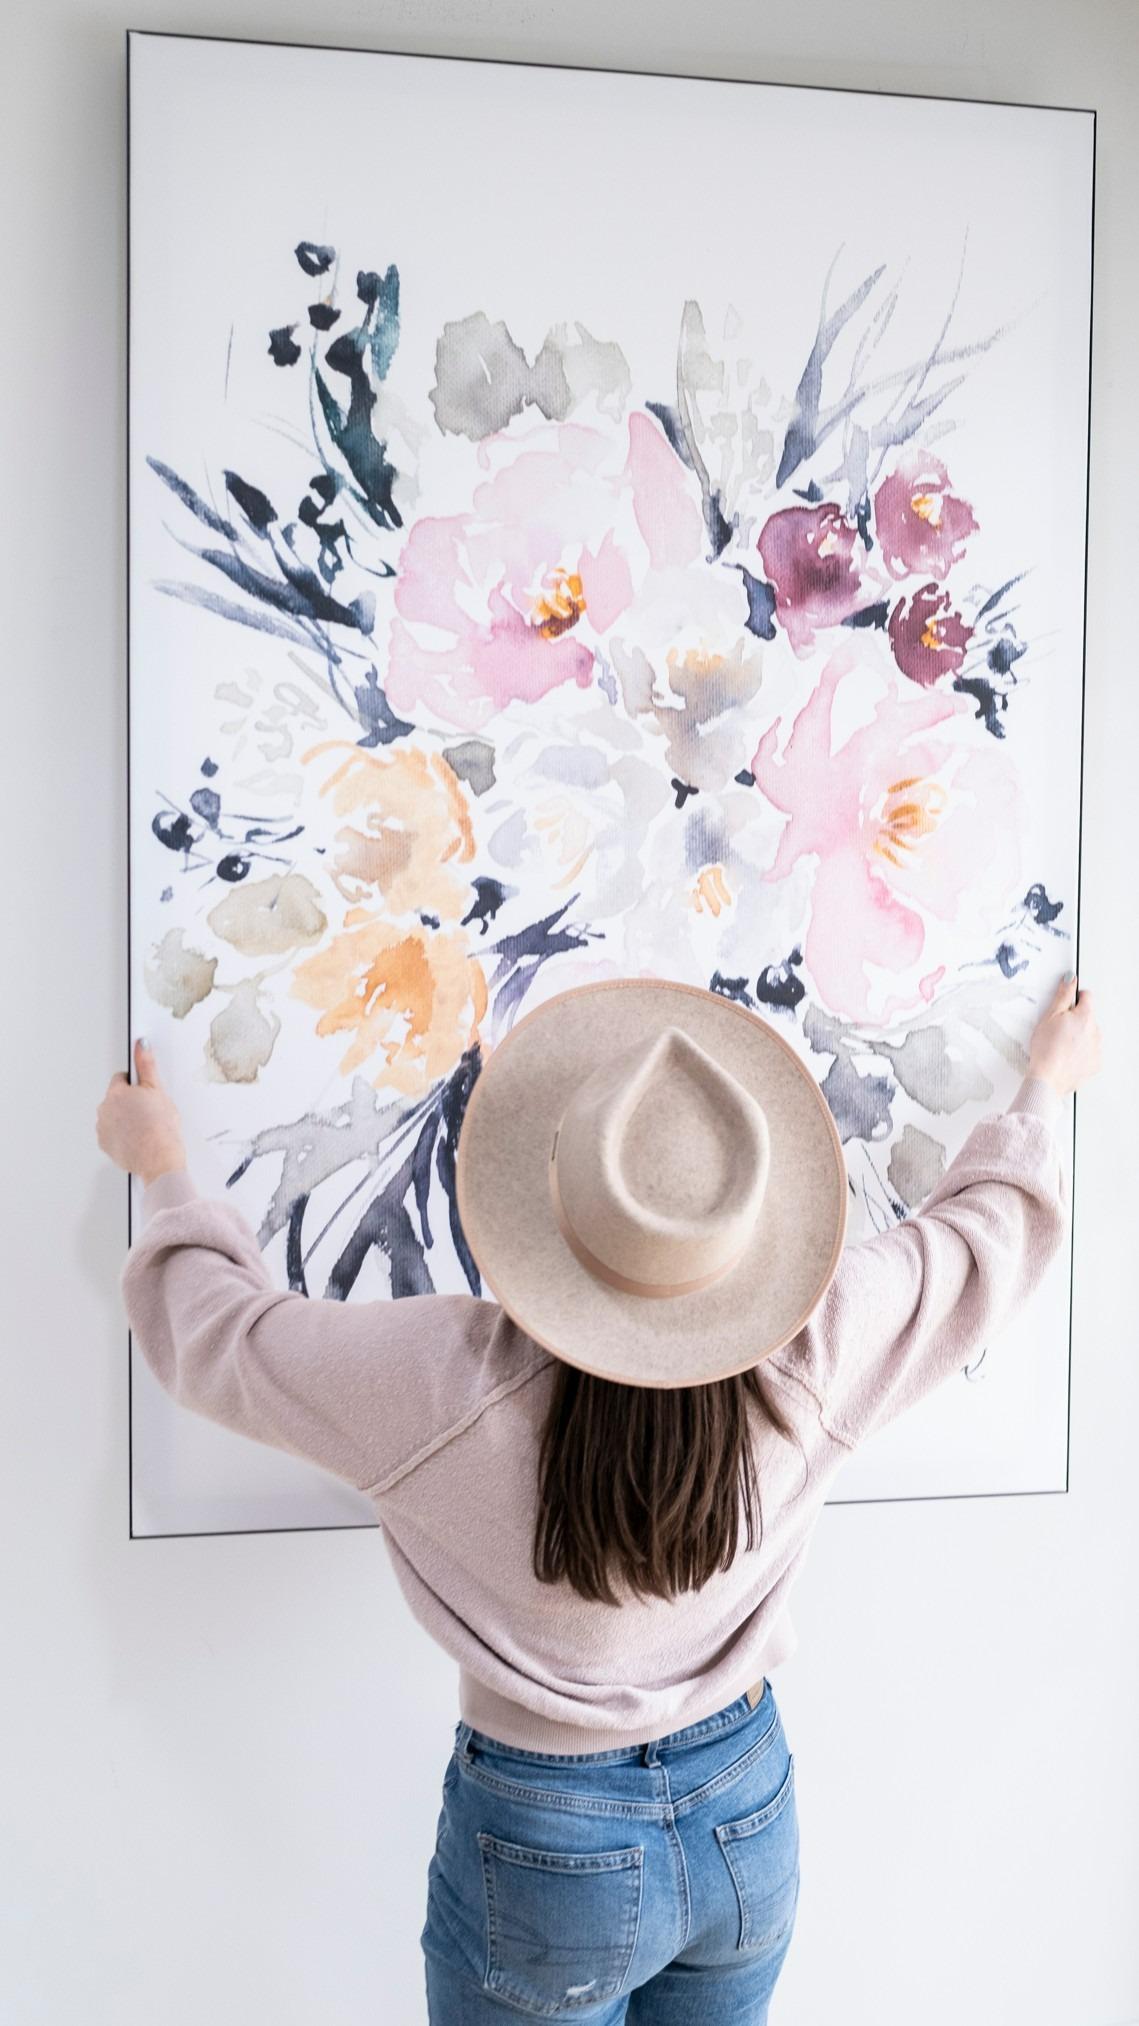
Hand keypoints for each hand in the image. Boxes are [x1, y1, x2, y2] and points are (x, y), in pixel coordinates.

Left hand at [96, 1039, 186, 1184]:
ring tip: (145, 1127)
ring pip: (114, 1116)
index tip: (146, 1093)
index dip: (136, 1084)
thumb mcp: (158, 1091)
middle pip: (116, 1098)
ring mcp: (103, 1128)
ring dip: (125, 1118)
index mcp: (116, 1093)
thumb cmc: (161, 1129)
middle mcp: (104, 1109)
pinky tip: (138, 1138)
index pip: (121, 1078)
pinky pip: (112, 1134)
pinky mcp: (105, 1145)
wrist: (159, 1160)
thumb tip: (141, 1045)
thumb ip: (147, 1065)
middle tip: (150, 1111)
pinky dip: (123, 1135)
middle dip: (130, 1102)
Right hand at [1027, 973, 1101, 1097]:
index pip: (1086, 996)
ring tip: (1060, 1044)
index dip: (1074, 998)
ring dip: (1078, 1036)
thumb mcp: (1049, 1016)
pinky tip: (1066, 1055)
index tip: (1066, 1005)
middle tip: (1057, 1029)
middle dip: (1074, 1020)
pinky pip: (1089, 1052)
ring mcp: (1096, 1048)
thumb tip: (1070, 980)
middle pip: (1087, 1017)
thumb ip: (1063, 995)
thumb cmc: (1046, 1050)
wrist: (1048, 1079)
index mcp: (1085, 1016)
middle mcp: (1095, 1031)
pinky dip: (1080, 1052)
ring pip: (1089, 1035)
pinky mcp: (1094, 1063)